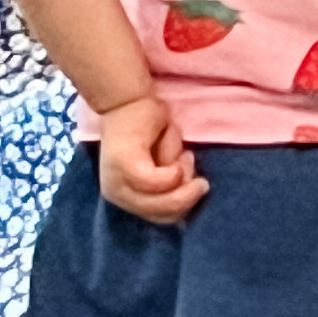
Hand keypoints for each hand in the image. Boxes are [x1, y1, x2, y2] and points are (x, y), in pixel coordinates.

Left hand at [95, 92, 204, 221]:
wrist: (127, 97)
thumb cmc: (149, 128)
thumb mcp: (164, 164)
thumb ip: (172, 186)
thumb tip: (186, 217)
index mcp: (125, 197)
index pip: (160, 219)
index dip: (184, 206)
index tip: (195, 183)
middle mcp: (116, 195)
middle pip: (163, 216)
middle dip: (188, 198)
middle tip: (200, 178)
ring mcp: (117, 183)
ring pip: (162, 202)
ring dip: (183, 180)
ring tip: (188, 158)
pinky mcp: (125, 167)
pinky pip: (158, 182)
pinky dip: (175, 171)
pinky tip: (180, 155)